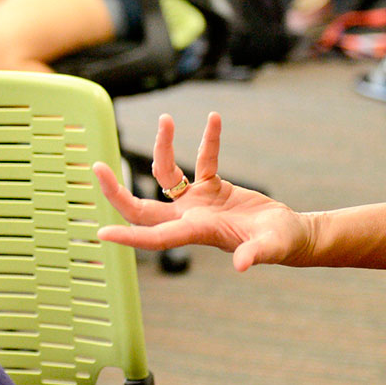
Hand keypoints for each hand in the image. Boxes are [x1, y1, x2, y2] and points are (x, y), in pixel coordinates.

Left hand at [95, 112, 313, 271]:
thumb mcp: (272, 247)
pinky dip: (207, 141)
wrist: (289, 235)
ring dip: (162, 147)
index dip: (129, 236)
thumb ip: (256, 254)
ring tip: (166, 119)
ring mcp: (197, 202)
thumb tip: (242, 265)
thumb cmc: (281, 245)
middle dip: (118, 191)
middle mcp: (189, 217)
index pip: (155, 237)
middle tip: (97, 167)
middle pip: (143, 206)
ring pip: (166, 174)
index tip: (102, 233)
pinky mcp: (212, 187)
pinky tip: (213, 119)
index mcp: (197, 232)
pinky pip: (202, 160)